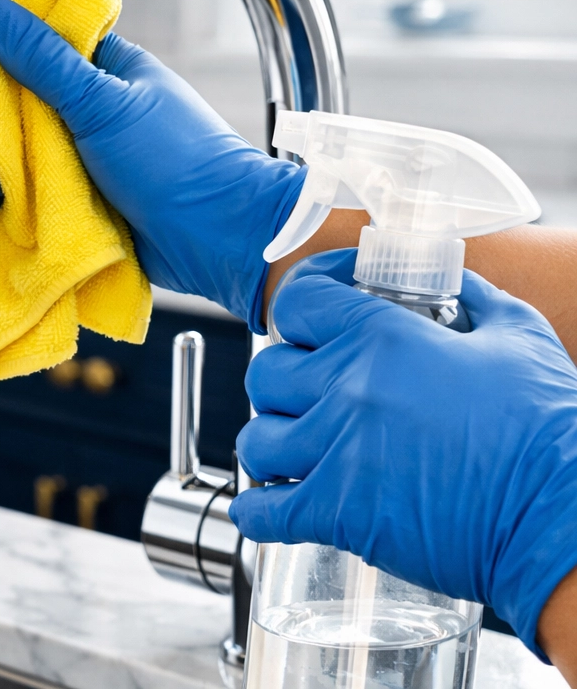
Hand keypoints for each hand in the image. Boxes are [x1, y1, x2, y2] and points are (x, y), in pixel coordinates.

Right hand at [0, 0, 303, 328]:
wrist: (220, 240)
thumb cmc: (173, 161)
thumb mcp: (102, 103)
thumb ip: (45, 62)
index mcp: (113, 70)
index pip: (48, 43)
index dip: (4, 46)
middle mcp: (101, 109)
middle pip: (31, 103)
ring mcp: (96, 157)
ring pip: (33, 151)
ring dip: (7, 169)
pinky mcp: (91, 199)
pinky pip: (45, 191)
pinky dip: (22, 199)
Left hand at [230, 249, 576, 657]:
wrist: (559, 519)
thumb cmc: (546, 429)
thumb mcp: (516, 337)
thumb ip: (474, 299)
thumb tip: (453, 283)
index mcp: (382, 337)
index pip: (295, 301)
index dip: (299, 307)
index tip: (310, 316)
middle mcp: (348, 388)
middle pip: (265, 371)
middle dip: (281, 380)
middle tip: (307, 392)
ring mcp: (337, 452)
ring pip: (256, 439)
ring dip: (270, 443)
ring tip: (293, 449)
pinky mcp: (338, 513)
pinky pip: (260, 512)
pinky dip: (257, 511)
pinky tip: (273, 506)